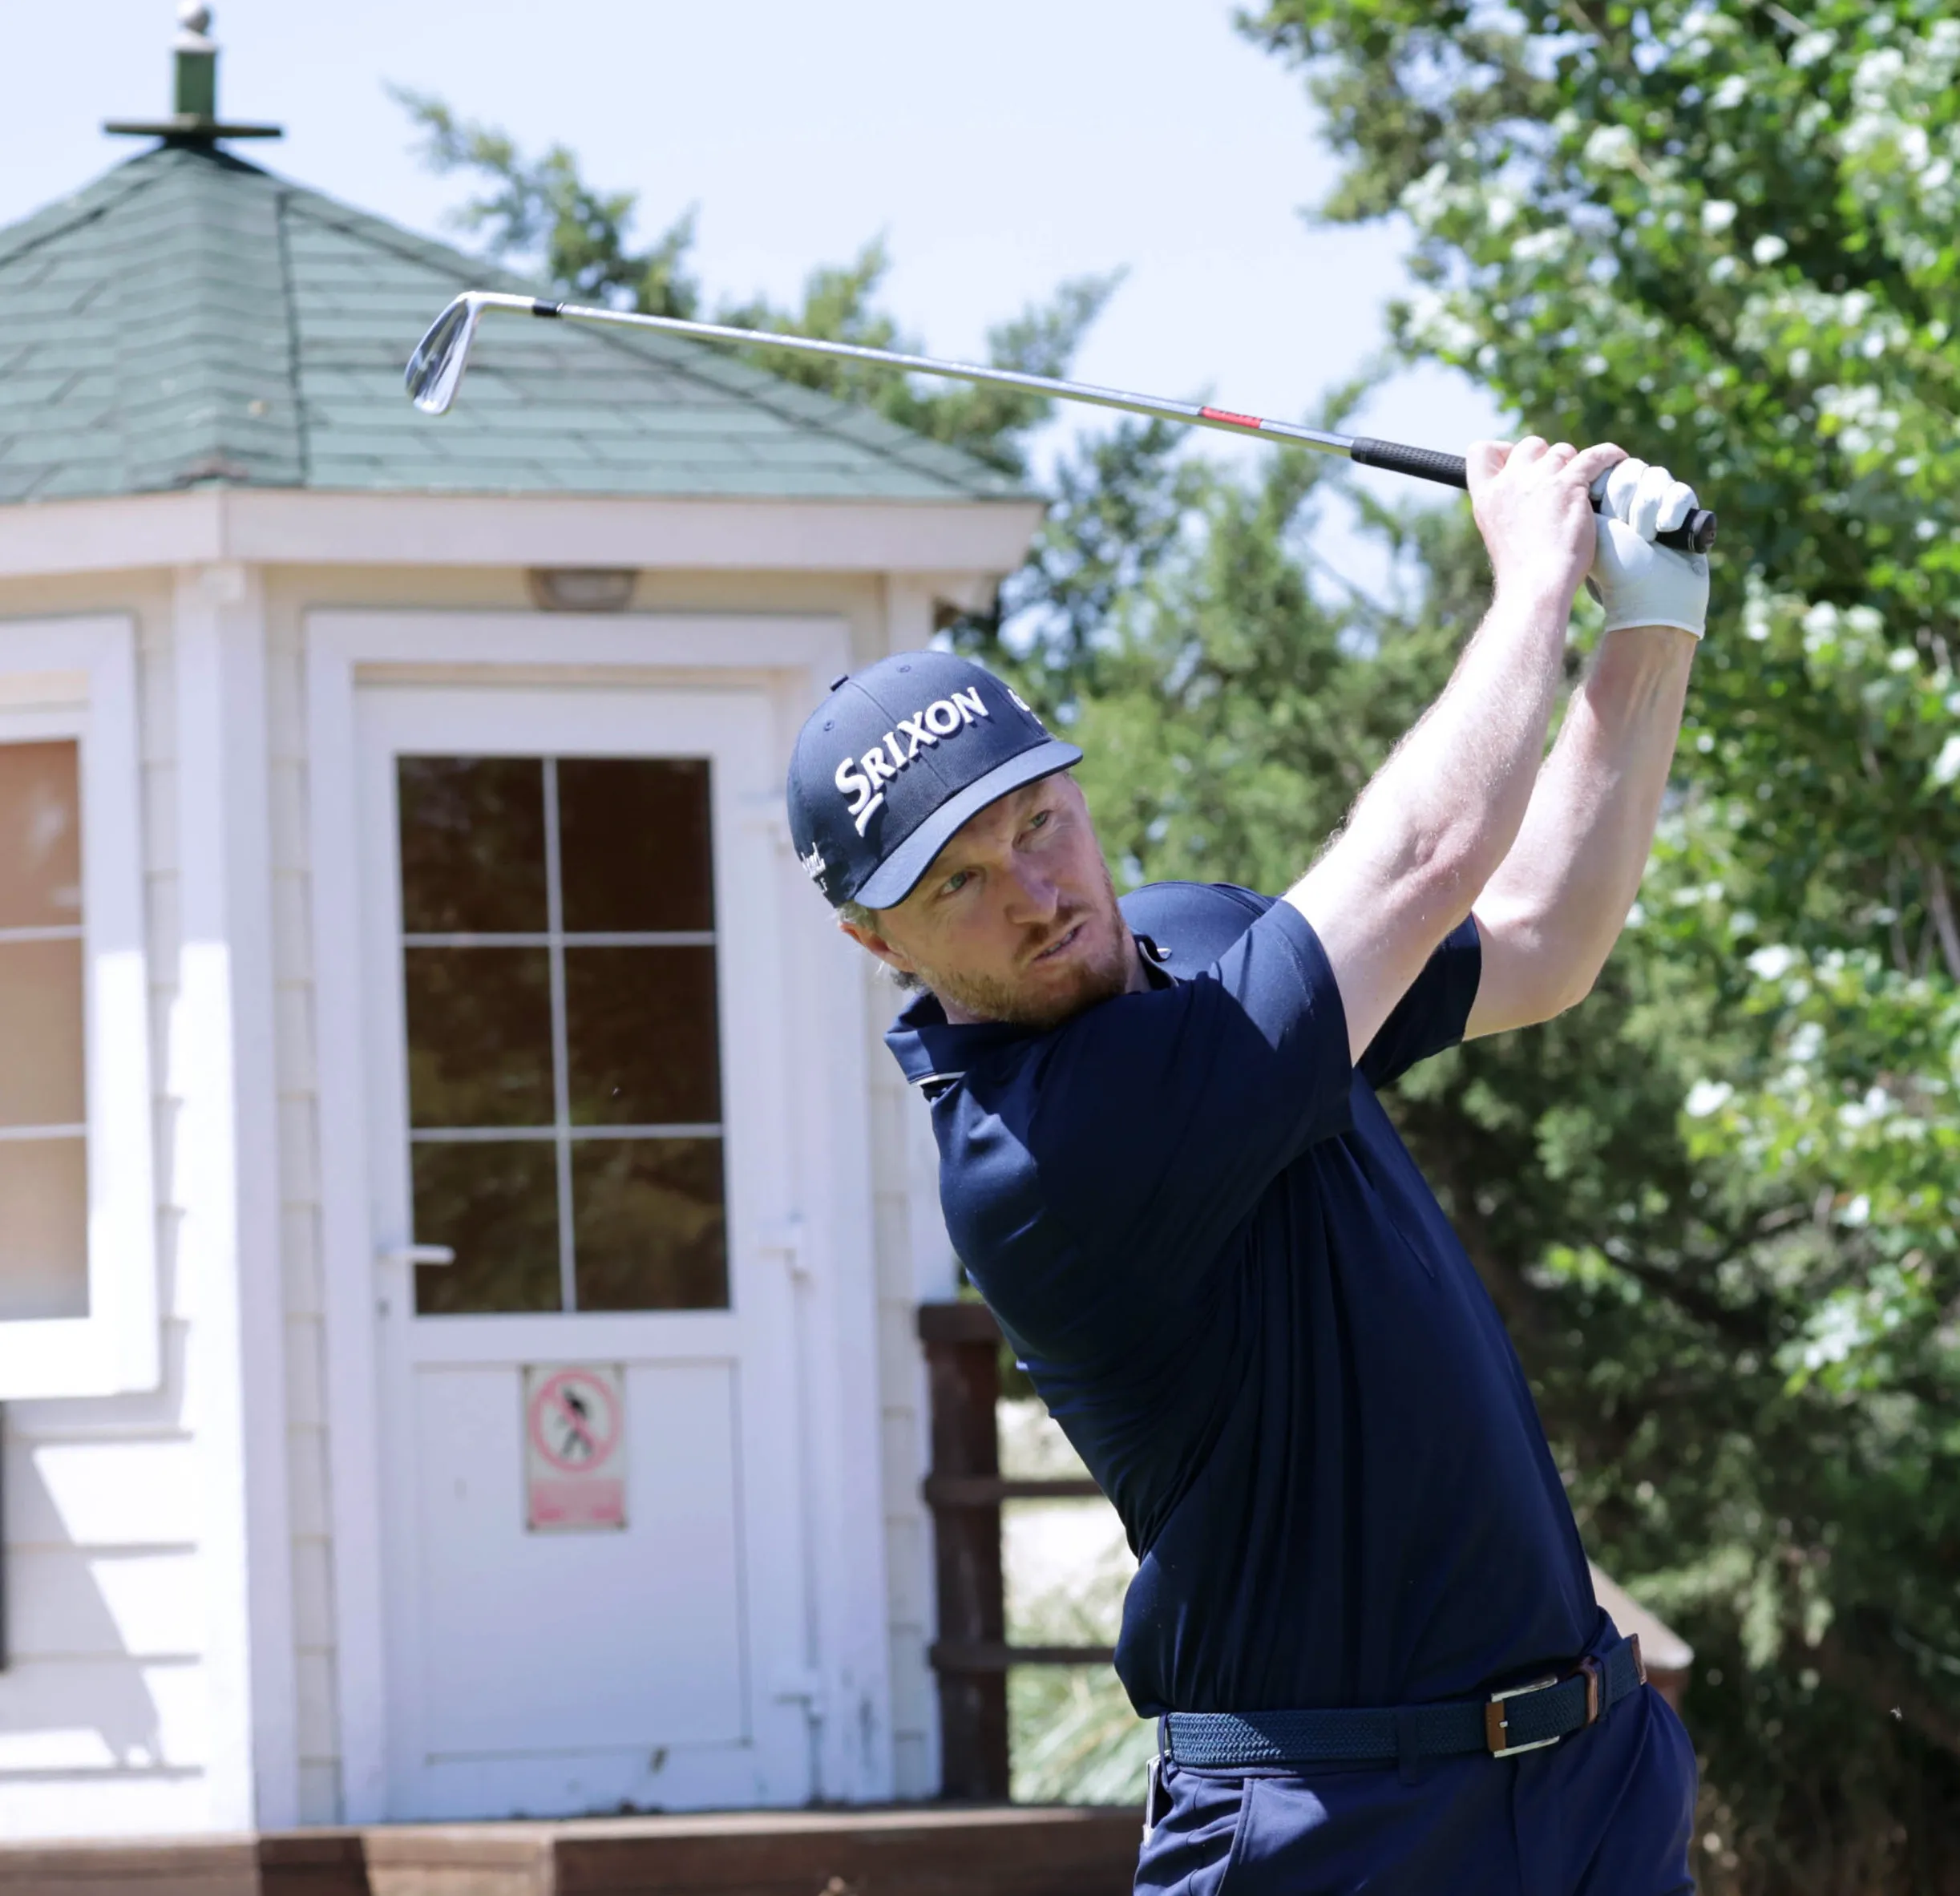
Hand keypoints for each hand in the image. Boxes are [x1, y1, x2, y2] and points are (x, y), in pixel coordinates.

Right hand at [1467, 437, 1628, 605]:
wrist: (1536, 585)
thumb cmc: (1522, 570)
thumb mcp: (1498, 533)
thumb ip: (1507, 507)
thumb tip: (1528, 495)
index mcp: (1487, 496)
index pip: (1481, 451)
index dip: (1503, 451)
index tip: (1518, 465)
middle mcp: (1509, 482)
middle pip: (1529, 445)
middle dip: (1546, 458)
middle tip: (1558, 483)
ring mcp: (1539, 480)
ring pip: (1562, 451)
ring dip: (1574, 465)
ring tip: (1585, 486)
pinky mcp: (1570, 484)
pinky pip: (1595, 456)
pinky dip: (1609, 456)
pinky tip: (1618, 460)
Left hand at [1586, 458, 1709, 637]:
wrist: (1651, 598)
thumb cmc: (1616, 570)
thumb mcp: (1591, 531)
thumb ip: (1583, 497)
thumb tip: (1580, 468)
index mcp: (1604, 503)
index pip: (1607, 468)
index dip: (1605, 486)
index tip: (1602, 512)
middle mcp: (1631, 499)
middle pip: (1630, 469)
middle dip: (1624, 499)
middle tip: (1624, 529)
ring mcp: (1659, 504)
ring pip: (1655, 477)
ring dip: (1646, 508)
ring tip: (1644, 537)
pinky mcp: (1685, 512)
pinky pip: (1681, 491)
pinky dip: (1672, 509)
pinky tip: (1665, 529)